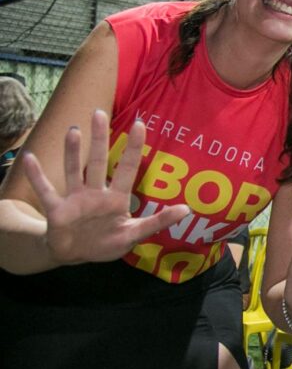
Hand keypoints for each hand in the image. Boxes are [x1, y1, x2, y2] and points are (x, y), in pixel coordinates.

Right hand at [24, 111, 189, 264]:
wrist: (77, 255)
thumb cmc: (107, 241)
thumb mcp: (134, 234)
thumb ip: (158, 222)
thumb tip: (187, 210)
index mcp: (117, 198)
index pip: (128, 167)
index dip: (134, 148)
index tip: (140, 124)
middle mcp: (96, 193)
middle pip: (99, 161)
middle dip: (100, 138)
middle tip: (99, 113)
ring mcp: (76, 199)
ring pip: (74, 170)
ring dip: (72, 151)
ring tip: (72, 130)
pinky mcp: (57, 210)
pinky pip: (45, 191)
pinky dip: (36, 176)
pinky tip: (28, 158)